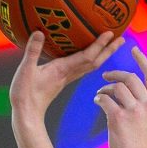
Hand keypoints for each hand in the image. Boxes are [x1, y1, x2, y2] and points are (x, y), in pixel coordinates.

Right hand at [10, 29, 124, 123]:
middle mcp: (69, 74)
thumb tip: (39, 32)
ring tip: (111, 45)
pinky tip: (91, 56)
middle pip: (95, 61)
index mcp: (62, 70)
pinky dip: (91, 60)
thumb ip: (33, 51)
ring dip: (102, 55)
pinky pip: (82, 69)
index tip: (110, 33)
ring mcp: (67, 78)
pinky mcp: (62, 80)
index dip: (99, 45)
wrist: (26, 115)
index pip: (87, 56)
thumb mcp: (25, 70)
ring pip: (90, 66)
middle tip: (122, 38)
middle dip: (108, 49)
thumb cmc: (24, 94)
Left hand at [94, 46, 146, 147]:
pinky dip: (99, 98)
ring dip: (106, 88)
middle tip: (105, 76)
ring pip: (117, 87)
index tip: (134, 49)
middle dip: (116, 74)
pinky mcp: (118, 118)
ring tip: (100, 94)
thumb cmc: (146, 143)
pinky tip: (97, 101)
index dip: (142, 60)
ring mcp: (134, 111)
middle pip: (130, 78)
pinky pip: (105, 100)